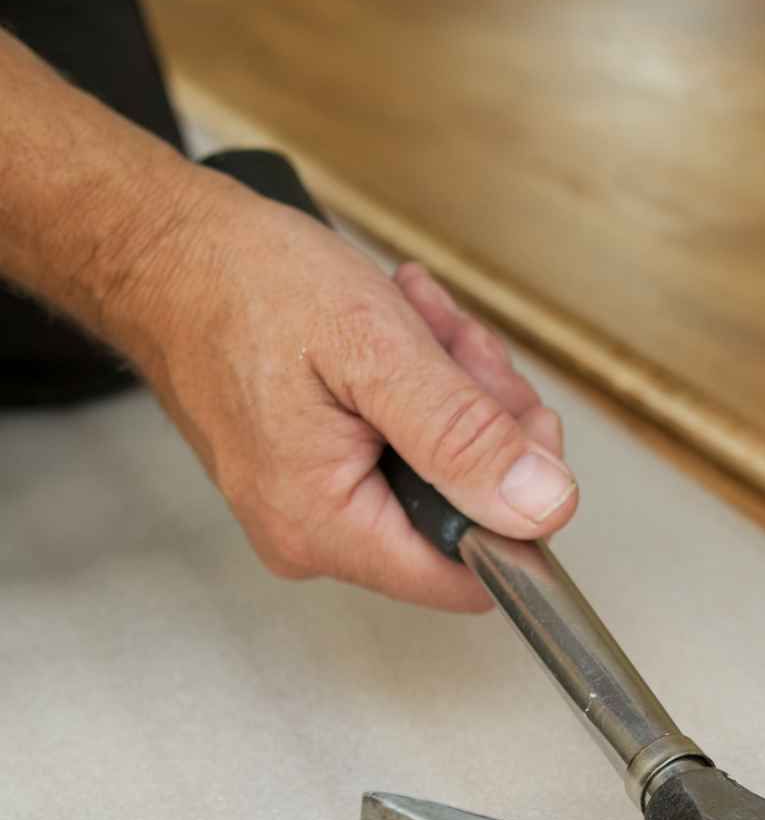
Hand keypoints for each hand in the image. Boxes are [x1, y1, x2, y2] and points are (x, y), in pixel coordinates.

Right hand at [113, 175, 576, 610]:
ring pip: (451, 466)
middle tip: (456, 349)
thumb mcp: (379, 352)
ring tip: (421, 323)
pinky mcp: (324, 467)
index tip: (512, 422)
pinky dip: (428, 380)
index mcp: (326, 527)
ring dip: (459, 386)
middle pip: (470, 510)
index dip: (519, 500)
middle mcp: (317, 533)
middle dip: (486, 419)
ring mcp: (318, 502)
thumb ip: (464, 438)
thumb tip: (542, 507)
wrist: (167, 247)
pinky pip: (415, 441)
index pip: (475, 572)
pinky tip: (406, 328)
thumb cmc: (245, 285)